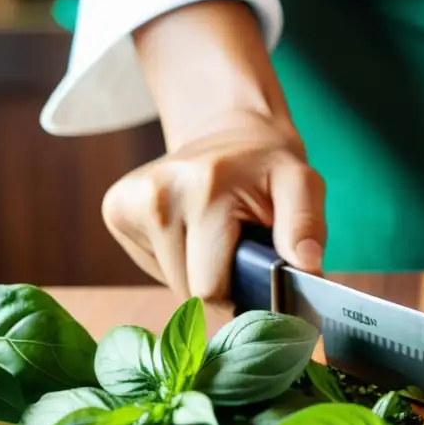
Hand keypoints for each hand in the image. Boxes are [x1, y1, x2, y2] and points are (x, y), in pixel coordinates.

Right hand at [102, 110, 325, 300]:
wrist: (229, 130)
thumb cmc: (268, 167)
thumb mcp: (302, 186)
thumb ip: (306, 225)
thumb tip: (308, 264)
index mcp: (205, 189)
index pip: (211, 288)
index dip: (240, 294)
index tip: (256, 275)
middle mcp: (158, 194)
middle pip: (188, 290)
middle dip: (219, 284)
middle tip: (239, 253)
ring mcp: (129, 200)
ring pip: (170, 283)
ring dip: (197, 273)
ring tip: (217, 239)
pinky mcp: (116, 208)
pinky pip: (152, 266)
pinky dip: (175, 260)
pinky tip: (191, 231)